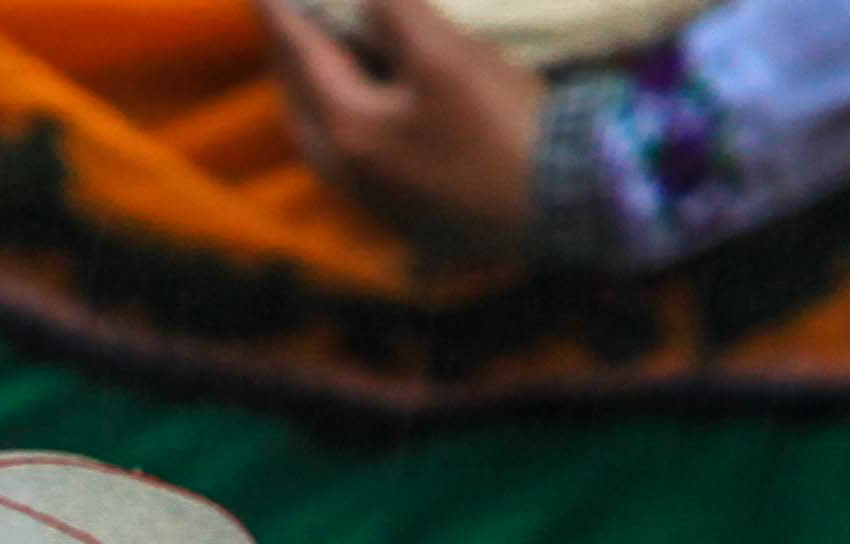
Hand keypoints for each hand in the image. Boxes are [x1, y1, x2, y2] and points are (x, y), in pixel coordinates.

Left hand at [256, 0, 547, 249]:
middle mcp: (348, 176)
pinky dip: (347, 123)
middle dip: (290, 56)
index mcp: (347, 132)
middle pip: (301, 102)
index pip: (301, 55)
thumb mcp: (443, 55)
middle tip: (285, 18)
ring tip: (319, 60)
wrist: (568, 204)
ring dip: (315, 94)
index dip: (281, 13)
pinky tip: (366, 112)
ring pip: (325, 138)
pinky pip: (356, 161)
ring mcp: (377, 204)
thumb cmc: (502, 125)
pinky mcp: (410, 217)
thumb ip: (390, 11)